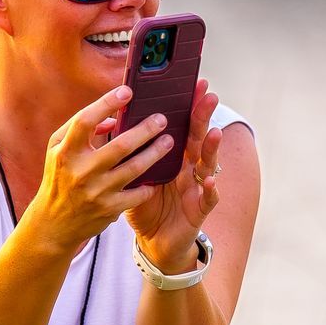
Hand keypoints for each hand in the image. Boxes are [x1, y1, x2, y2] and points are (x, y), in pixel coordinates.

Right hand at [22, 85, 173, 257]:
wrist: (54, 223)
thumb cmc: (59, 177)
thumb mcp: (57, 149)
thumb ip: (79, 128)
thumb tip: (112, 117)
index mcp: (65, 152)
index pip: (85, 121)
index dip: (106, 103)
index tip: (126, 91)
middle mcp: (80, 171)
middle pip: (120, 145)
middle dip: (145, 129)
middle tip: (161, 119)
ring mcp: (96, 192)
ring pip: (134, 168)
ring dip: (155, 152)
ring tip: (168, 141)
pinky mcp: (108, 209)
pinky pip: (137, 194)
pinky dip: (149, 184)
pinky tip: (157, 175)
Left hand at [118, 78, 222, 271]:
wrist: (154, 240)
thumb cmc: (144, 204)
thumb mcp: (133, 175)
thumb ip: (128, 153)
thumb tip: (111, 122)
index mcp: (172, 156)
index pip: (181, 125)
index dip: (186, 106)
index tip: (190, 83)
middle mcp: (188, 167)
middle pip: (197, 137)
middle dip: (203, 116)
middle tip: (207, 94)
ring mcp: (196, 187)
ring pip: (208, 163)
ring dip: (212, 148)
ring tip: (214, 132)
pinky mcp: (199, 210)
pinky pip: (208, 199)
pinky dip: (210, 189)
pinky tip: (208, 180)